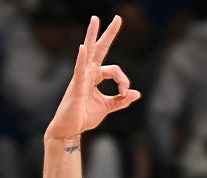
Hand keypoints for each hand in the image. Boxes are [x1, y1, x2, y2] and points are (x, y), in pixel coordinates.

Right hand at [44, 16, 140, 143]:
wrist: (70, 130)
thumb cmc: (84, 117)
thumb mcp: (107, 107)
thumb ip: (121, 100)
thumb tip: (136, 94)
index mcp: (95, 77)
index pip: (115, 70)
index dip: (123, 80)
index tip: (126, 93)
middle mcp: (88, 73)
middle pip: (99, 49)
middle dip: (108, 33)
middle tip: (117, 18)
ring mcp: (81, 78)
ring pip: (88, 53)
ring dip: (91, 36)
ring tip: (95, 20)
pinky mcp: (76, 87)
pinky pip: (79, 70)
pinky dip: (81, 59)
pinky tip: (83, 48)